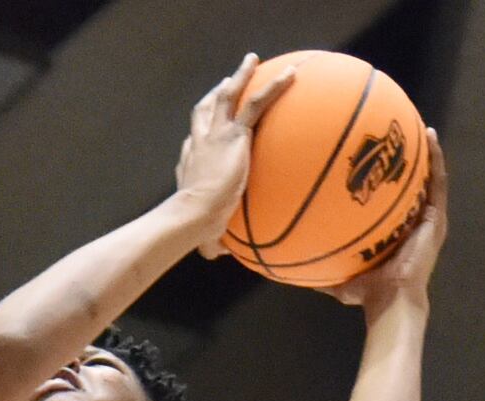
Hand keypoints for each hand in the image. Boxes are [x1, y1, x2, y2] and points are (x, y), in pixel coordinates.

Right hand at [175, 55, 298, 242]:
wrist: (193, 216)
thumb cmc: (195, 232)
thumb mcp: (205, 236)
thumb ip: (212, 241)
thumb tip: (217, 255)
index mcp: (191, 163)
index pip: (195, 140)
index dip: (202, 130)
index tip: (211, 125)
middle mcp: (200, 142)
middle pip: (206, 109)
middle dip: (216, 93)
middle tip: (227, 81)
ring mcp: (216, 134)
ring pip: (228, 96)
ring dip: (241, 76)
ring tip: (253, 60)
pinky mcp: (234, 134)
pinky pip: (257, 103)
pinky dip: (274, 88)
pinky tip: (292, 76)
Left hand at [332, 135, 447, 310]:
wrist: (390, 301)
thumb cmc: (366, 292)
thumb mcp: (336, 273)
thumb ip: (317, 263)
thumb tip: (284, 262)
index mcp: (392, 230)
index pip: (388, 198)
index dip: (381, 177)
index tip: (369, 154)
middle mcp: (411, 221)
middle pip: (409, 183)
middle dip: (402, 158)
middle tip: (392, 133)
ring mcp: (426, 218)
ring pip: (428, 177)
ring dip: (424, 151)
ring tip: (415, 125)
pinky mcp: (436, 218)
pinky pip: (438, 182)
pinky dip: (435, 158)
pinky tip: (429, 136)